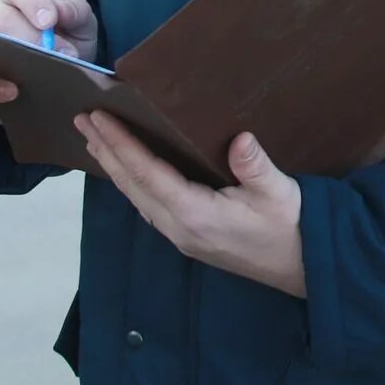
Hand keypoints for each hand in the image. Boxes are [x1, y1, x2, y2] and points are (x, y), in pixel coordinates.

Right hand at [0, 0, 100, 120]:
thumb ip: (74, 10)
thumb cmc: (67, 38)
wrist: (62, 73)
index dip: (34, 1)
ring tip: (28, 81)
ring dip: (2, 64)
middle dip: (26, 39)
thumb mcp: (80, 21)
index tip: (49, 21)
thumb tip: (59, 11)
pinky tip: (12, 95)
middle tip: (53, 57)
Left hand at [77, 115, 305, 298]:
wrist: (304, 267)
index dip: (121, 144)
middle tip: (81, 118)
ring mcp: (181, 236)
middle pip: (132, 185)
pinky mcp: (187, 238)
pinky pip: (147, 206)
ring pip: (136, 197)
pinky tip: (125, 169)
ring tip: (94, 138)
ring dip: (113, 166)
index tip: (100, 117)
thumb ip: (257, 167)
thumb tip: (240, 140)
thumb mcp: (279, 193)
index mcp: (197, 214)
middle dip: (105, 150)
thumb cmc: (292, 227)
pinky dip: (130, 182)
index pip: (147, 173)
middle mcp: (179, 227)